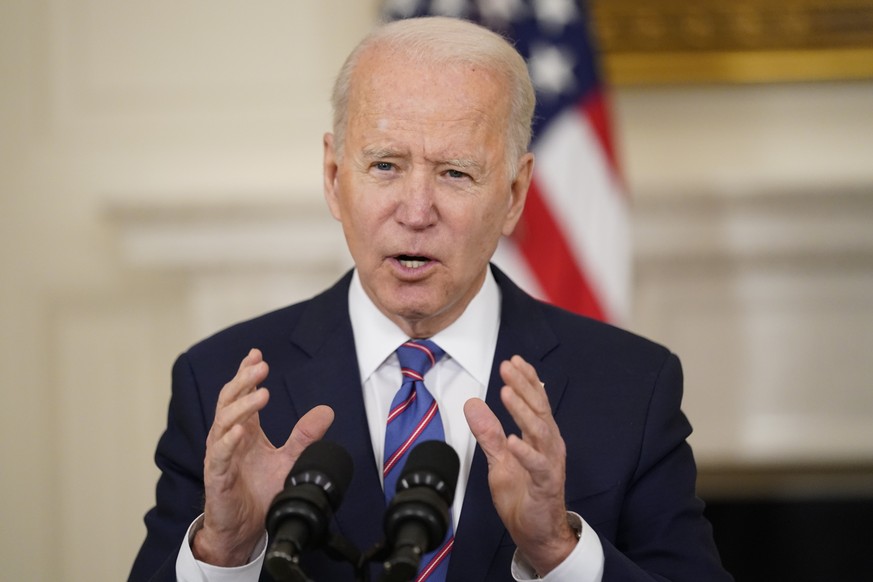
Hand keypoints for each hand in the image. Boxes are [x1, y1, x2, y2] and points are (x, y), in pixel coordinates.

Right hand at [193, 348, 334, 565]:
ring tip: (260, 393)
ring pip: (223, 423)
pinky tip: (240, 430)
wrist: (244, 531)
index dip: (246, 374)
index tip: (257, 355)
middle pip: (229, 401)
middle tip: (260, 366)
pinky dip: (228, 441)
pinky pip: (219, 456)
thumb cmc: (259, 493)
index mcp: (244, 431)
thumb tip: (326, 412)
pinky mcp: (217, 477)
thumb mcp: (289, 460)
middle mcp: (229, 439)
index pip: (241, 395)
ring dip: (242, 406)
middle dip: (243, 381)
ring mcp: (220, 457)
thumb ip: (304, 436)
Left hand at [464, 355, 576, 574]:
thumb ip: (488, 432)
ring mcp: (550, 464)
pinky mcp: (546, 485)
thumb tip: (472, 404)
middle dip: (523, 386)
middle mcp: (549, 445)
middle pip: (539, 409)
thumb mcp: (499, 460)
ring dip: (523, 410)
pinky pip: (538, 466)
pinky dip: (526, 452)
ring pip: (539, 431)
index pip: (536, 401)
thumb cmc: (524, 496)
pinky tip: (513, 440)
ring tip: (507, 392)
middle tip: (508, 367)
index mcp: (540, 437)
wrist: (538, 533)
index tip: (513, 360)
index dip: (526, 380)